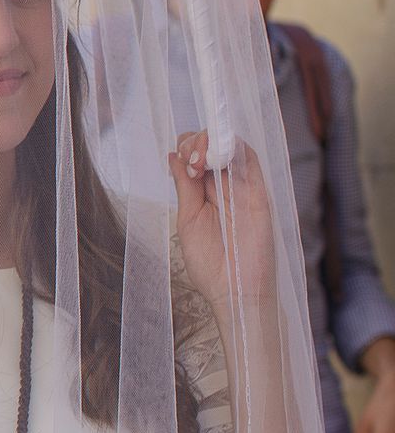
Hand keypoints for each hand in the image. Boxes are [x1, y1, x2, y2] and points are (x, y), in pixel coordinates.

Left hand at [169, 132, 275, 311]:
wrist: (234, 289)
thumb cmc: (210, 263)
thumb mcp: (188, 220)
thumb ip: (185, 187)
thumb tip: (172, 156)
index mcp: (205, 193)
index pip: (195, 156)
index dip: (186, 149)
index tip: (180, 161)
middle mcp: (224, 186)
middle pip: (212, 146)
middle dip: (196, 143)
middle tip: (191, 162)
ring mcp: (242, 188)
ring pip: (231, 147)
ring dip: (213, 143)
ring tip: (200, 160)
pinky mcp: (259, 194)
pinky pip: (252, 161)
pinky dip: (236, 149)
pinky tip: (218, 155)